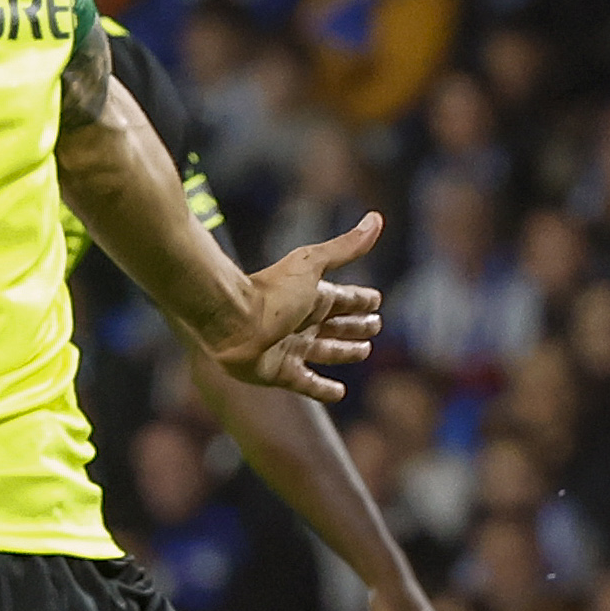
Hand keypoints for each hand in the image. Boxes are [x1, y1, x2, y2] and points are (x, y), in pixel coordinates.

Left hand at [219, 211, 381, 401]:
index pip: (344, 298)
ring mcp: (291, 348)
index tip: (376, 300)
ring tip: (364, 351)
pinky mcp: (280, 373)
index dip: (361, 300)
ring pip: (326, 351)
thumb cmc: (272, 291)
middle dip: (356, 325)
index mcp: (312, 297)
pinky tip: (340, 393)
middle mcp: (303, 322)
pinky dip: (323, 390)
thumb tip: (376, 217)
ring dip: (345, 351)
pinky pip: (307, 384)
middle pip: (336, 325)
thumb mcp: (313, 264)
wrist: (233, 320)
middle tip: (375, 326)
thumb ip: (345, 247)